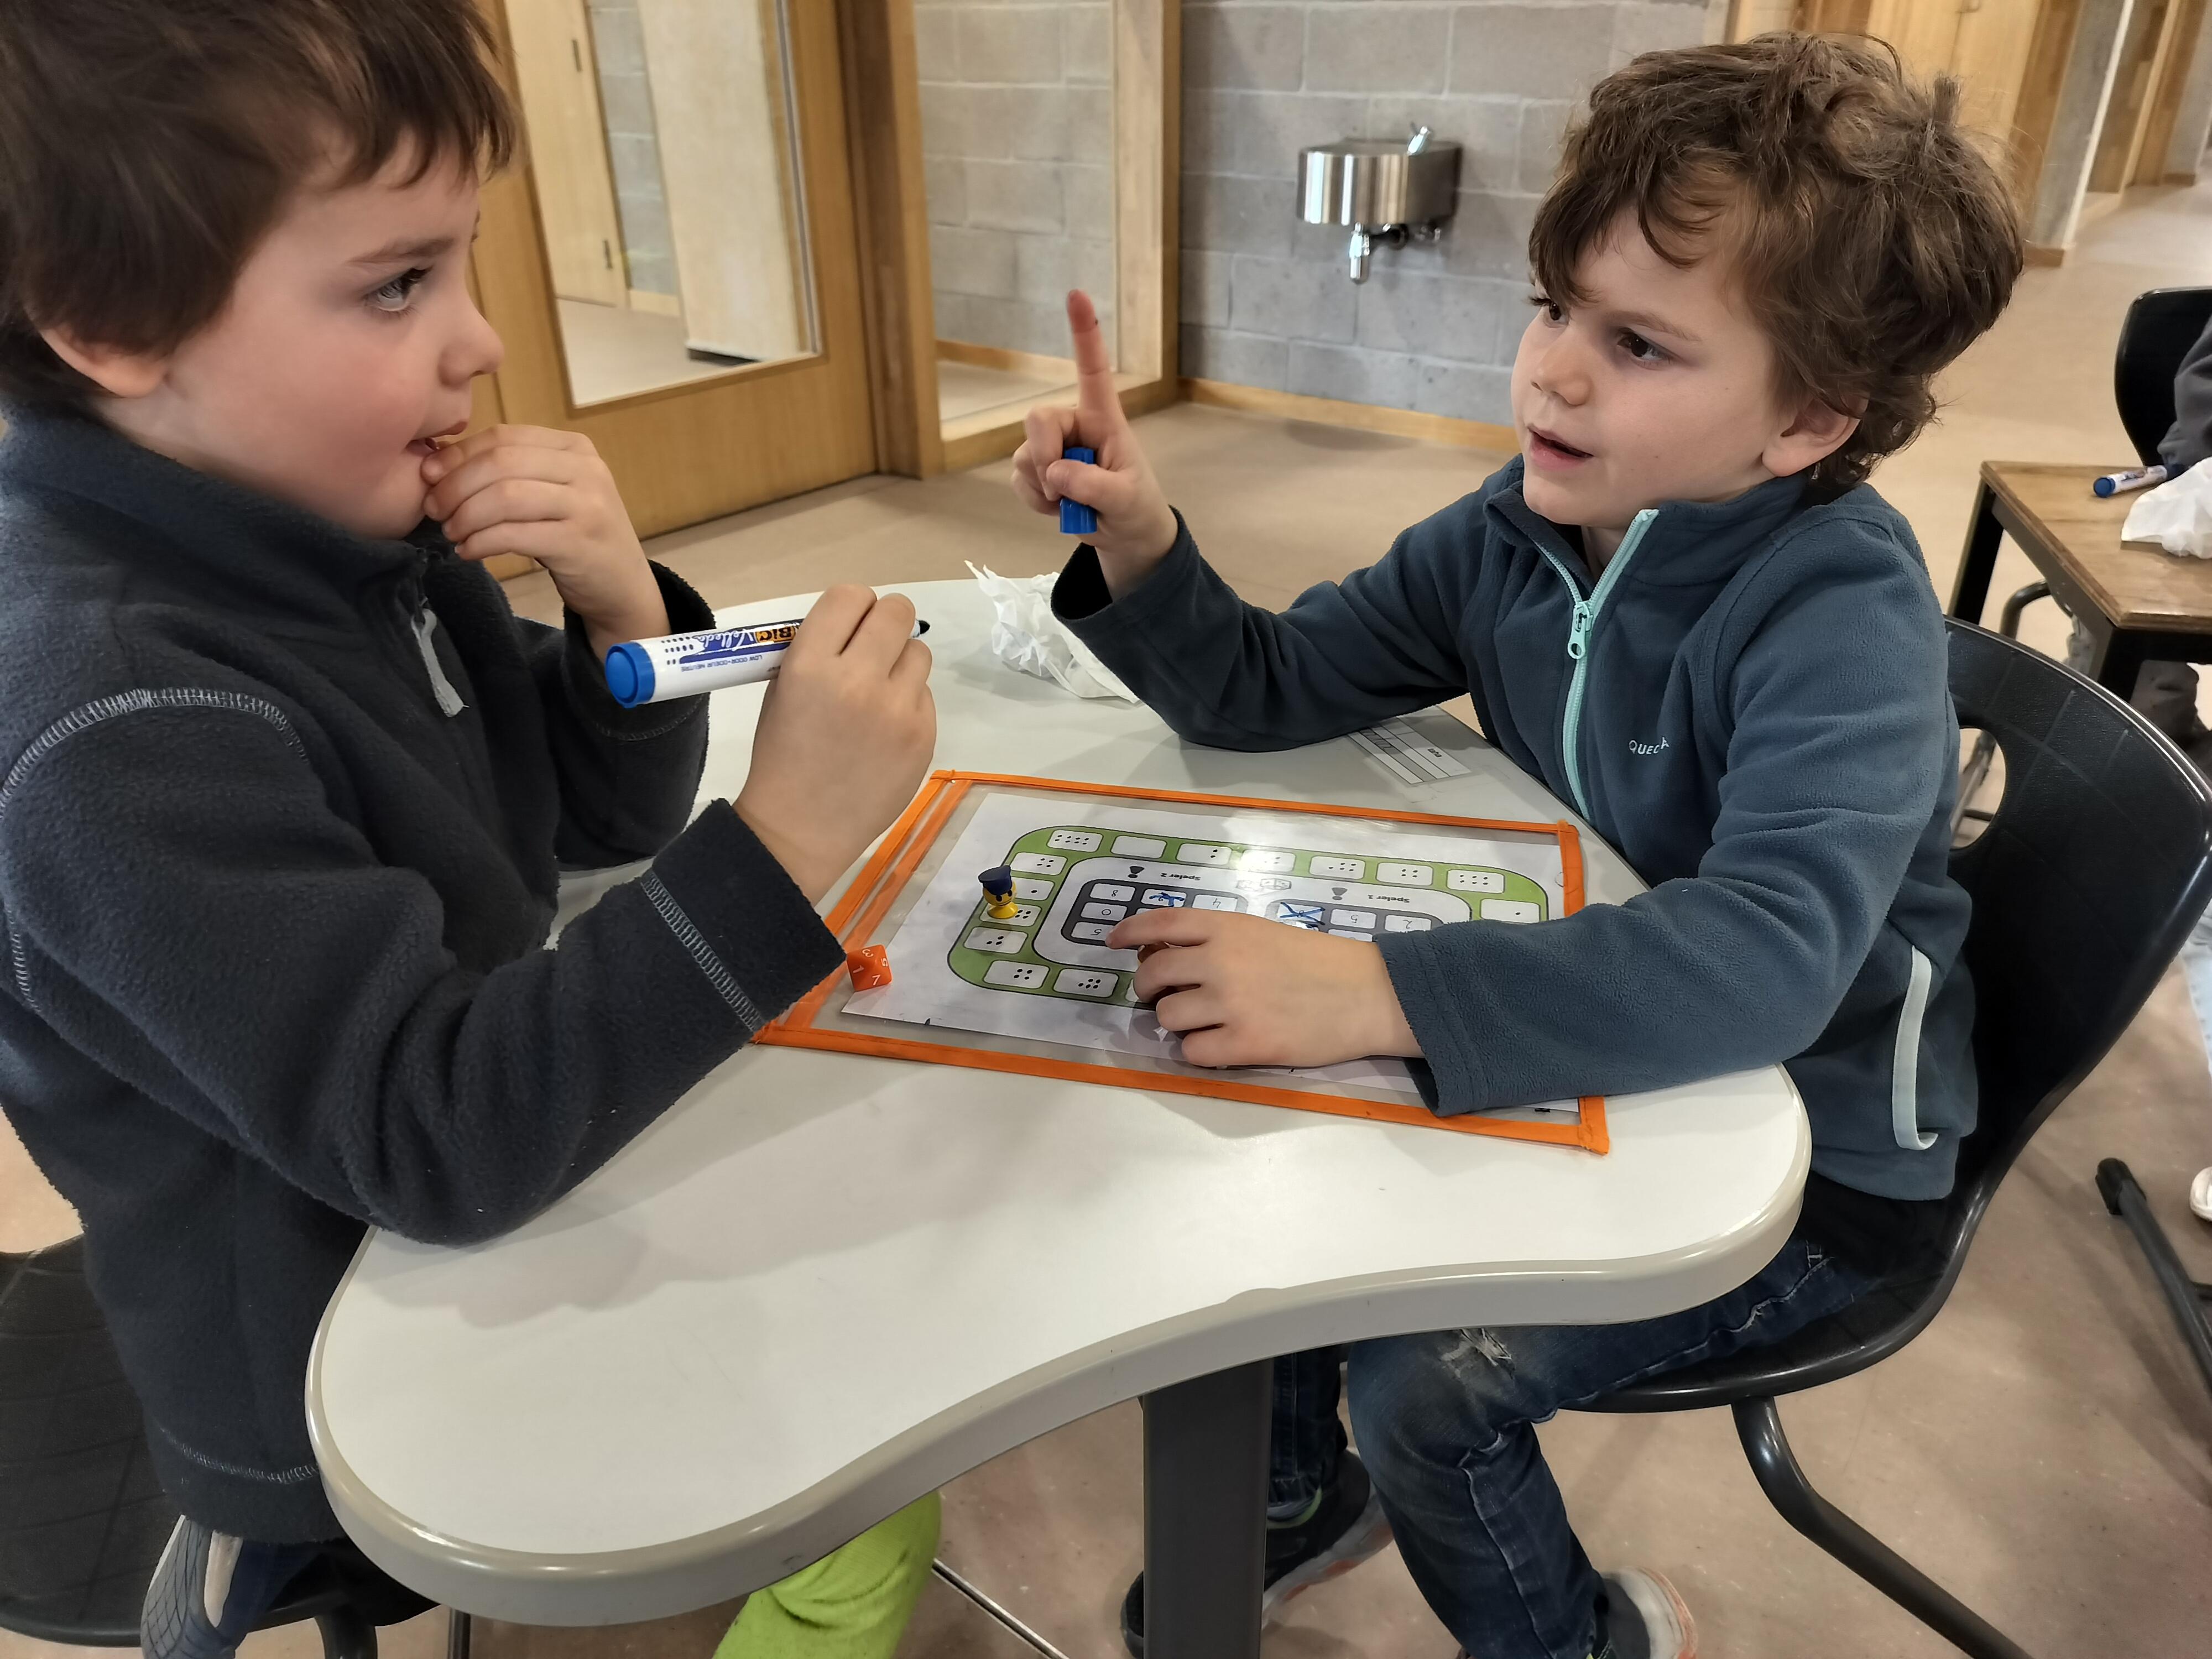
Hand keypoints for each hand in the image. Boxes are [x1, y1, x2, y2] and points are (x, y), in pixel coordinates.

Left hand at [422, 425, 667, 659]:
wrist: (624, 588)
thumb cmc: (578, 538)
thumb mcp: (552, 493)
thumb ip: (512, 472)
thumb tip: (439, 461)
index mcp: (575, 448)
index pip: (504, 437)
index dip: (458, 455)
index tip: (428, 476)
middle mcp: (586, 470)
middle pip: (500, 463)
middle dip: (455, 486)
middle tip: (433, 510)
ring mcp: (586, 506)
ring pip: (505, 497)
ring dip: (466, 516)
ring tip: (452, 533)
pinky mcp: (579, 543)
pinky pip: (514, 535)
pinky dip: (481, 542)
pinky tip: (468, 551)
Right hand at [735, 586, 934, 901]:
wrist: (801, 828)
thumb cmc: (783, 755)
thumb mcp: (783, 689)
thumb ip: (819, 650)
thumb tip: (855, 626)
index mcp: (811, 664)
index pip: (850, 595)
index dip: (853, 607)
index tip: (849, 626)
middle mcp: (859, 680)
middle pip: (896, 611)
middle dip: (885, 622)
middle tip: (873, 647)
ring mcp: (898, 710)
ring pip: (919, 652)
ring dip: (900, 663)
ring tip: (878, 693)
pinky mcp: (923, 735)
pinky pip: (925, 695)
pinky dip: (908, 703)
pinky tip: (885, 731)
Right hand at [1010, 290, 1178, 596]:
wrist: (1127, 536)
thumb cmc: (1136, 506)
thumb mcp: (1127, 499)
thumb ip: (1095, 485)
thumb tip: (1055, 473)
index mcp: (1104, 418)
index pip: (1092, 370)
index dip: (1084, 332)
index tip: (1076, 294)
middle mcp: (1074, 426)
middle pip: (1038, 419)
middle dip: (1044, 456)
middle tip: (1062, 488)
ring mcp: (1052, 449)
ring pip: (1025, 457)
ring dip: (1044, 488)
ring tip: (1075, 505)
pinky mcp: (1037, 473)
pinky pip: (1019, 482)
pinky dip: (1036, 502)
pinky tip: (1059, 509)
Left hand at [1112, 909, 1421, 1068]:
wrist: (1369, 993)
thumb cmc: (1320, 962)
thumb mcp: (1263, 934)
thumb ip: (1218, 941)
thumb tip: (1167, 955)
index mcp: (1226, 927)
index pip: (1158, 923)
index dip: (1129, 932)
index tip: (1113, 942)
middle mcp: (1220, 960)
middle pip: (1153, 976)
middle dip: (1150, 990)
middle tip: (1164, 998)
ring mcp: (1230, 1003)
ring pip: (1168, 1017)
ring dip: (1178, 1022)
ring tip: (1205, 1022)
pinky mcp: (1244, 1043)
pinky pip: (1192, 1052)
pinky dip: (1199, 1052)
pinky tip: (1221, 1045)